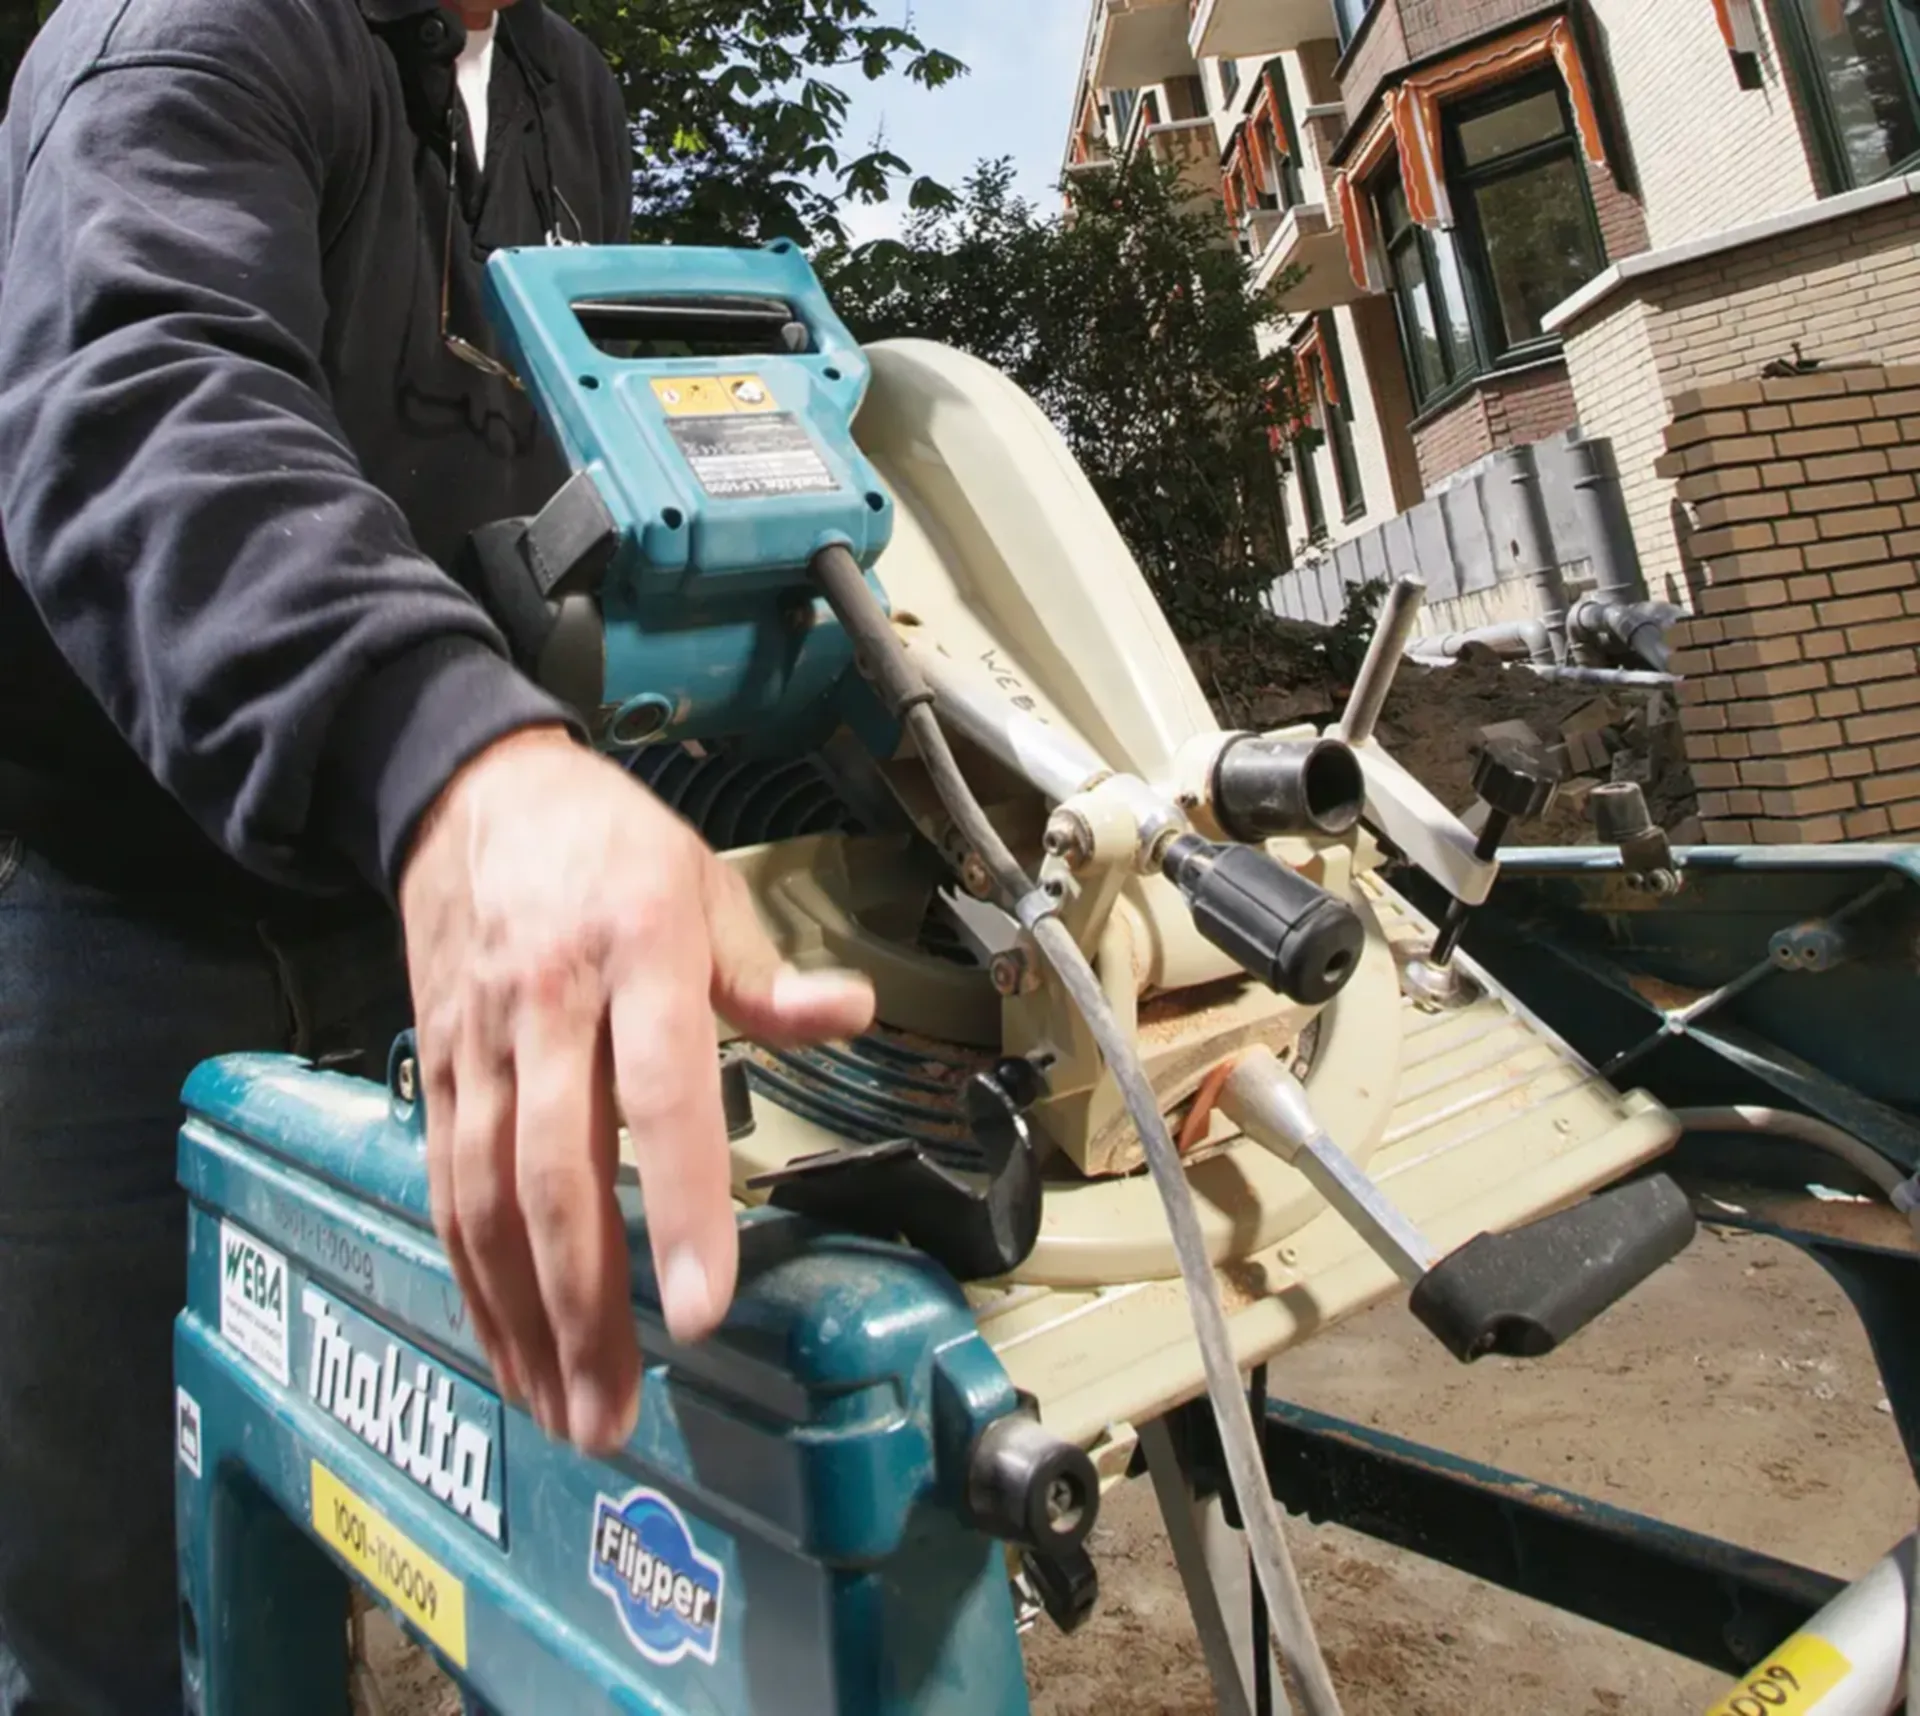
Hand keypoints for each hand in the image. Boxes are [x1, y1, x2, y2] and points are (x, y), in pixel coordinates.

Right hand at [398, 727, 874, 1451]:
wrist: (474, 795)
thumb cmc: (609, 848)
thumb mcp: (706, 885)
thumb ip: (768, 976)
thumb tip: (850, 1016)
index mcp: (640, 954)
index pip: (665, 1095)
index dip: (682, 1204)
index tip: (701, 1305)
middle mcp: (553, 1007)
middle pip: (559, 1175)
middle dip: (585, 1307)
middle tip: (616, 1413)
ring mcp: (484, 1043)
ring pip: (491, 1199)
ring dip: (525, 1316)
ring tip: (566, 1409)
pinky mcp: (439, 1067)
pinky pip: (447, 1186)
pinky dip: (473, 1275)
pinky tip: (505, 1341)